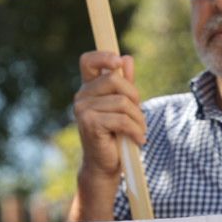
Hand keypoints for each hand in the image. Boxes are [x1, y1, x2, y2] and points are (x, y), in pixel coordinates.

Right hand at [73, 51, 145, 183]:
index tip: (119, 62)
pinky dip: (136, 131)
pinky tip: (139, 140)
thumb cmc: (116, 135)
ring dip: (138, 119)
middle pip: (114, 80)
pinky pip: (122, 119)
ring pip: (122, 102)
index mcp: (88, 88)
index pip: (88, 61)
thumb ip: (125, 84)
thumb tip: (127, 58)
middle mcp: (82, 96)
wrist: (106, 165)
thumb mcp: (124, 107)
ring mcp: (83, 109)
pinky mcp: (89, 123)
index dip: (103, 56)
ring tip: (139, 131)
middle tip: (138, 115)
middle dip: (134, 97)